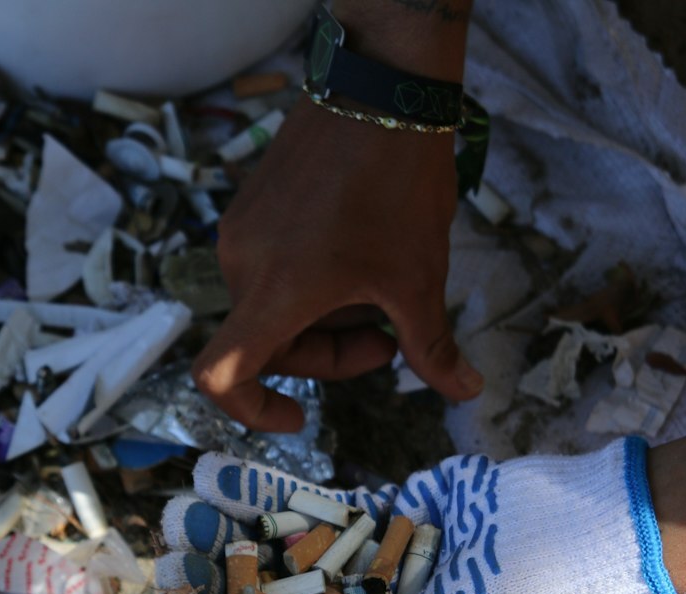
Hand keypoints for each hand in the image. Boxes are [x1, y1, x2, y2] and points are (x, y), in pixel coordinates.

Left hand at [155, 445, 685, 593]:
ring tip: (180, 511)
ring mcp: (369, 569)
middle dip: (215, 586)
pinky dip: (264, 495)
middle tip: (167, 556)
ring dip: (228, 535)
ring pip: (280, 555)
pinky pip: (311, 508)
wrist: (570, 539)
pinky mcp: (382, 516)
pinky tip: (219, 475)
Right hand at [192, 100, 483, 432]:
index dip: (251, 410)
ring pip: (274, 305)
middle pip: (267, 344)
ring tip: (381, 282)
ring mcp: (242, 231)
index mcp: (276, 292)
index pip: (221, 375)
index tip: (299, 416)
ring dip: (324, 316)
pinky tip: (359, 251)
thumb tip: (465, 392)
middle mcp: (242, 264)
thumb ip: (432, 347)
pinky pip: (271, 266)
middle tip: (389, 339)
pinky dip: (311, 282)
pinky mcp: (251, 205)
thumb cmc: (398, 182)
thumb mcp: (420, 277)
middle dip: (328, 354)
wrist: (381, 84)